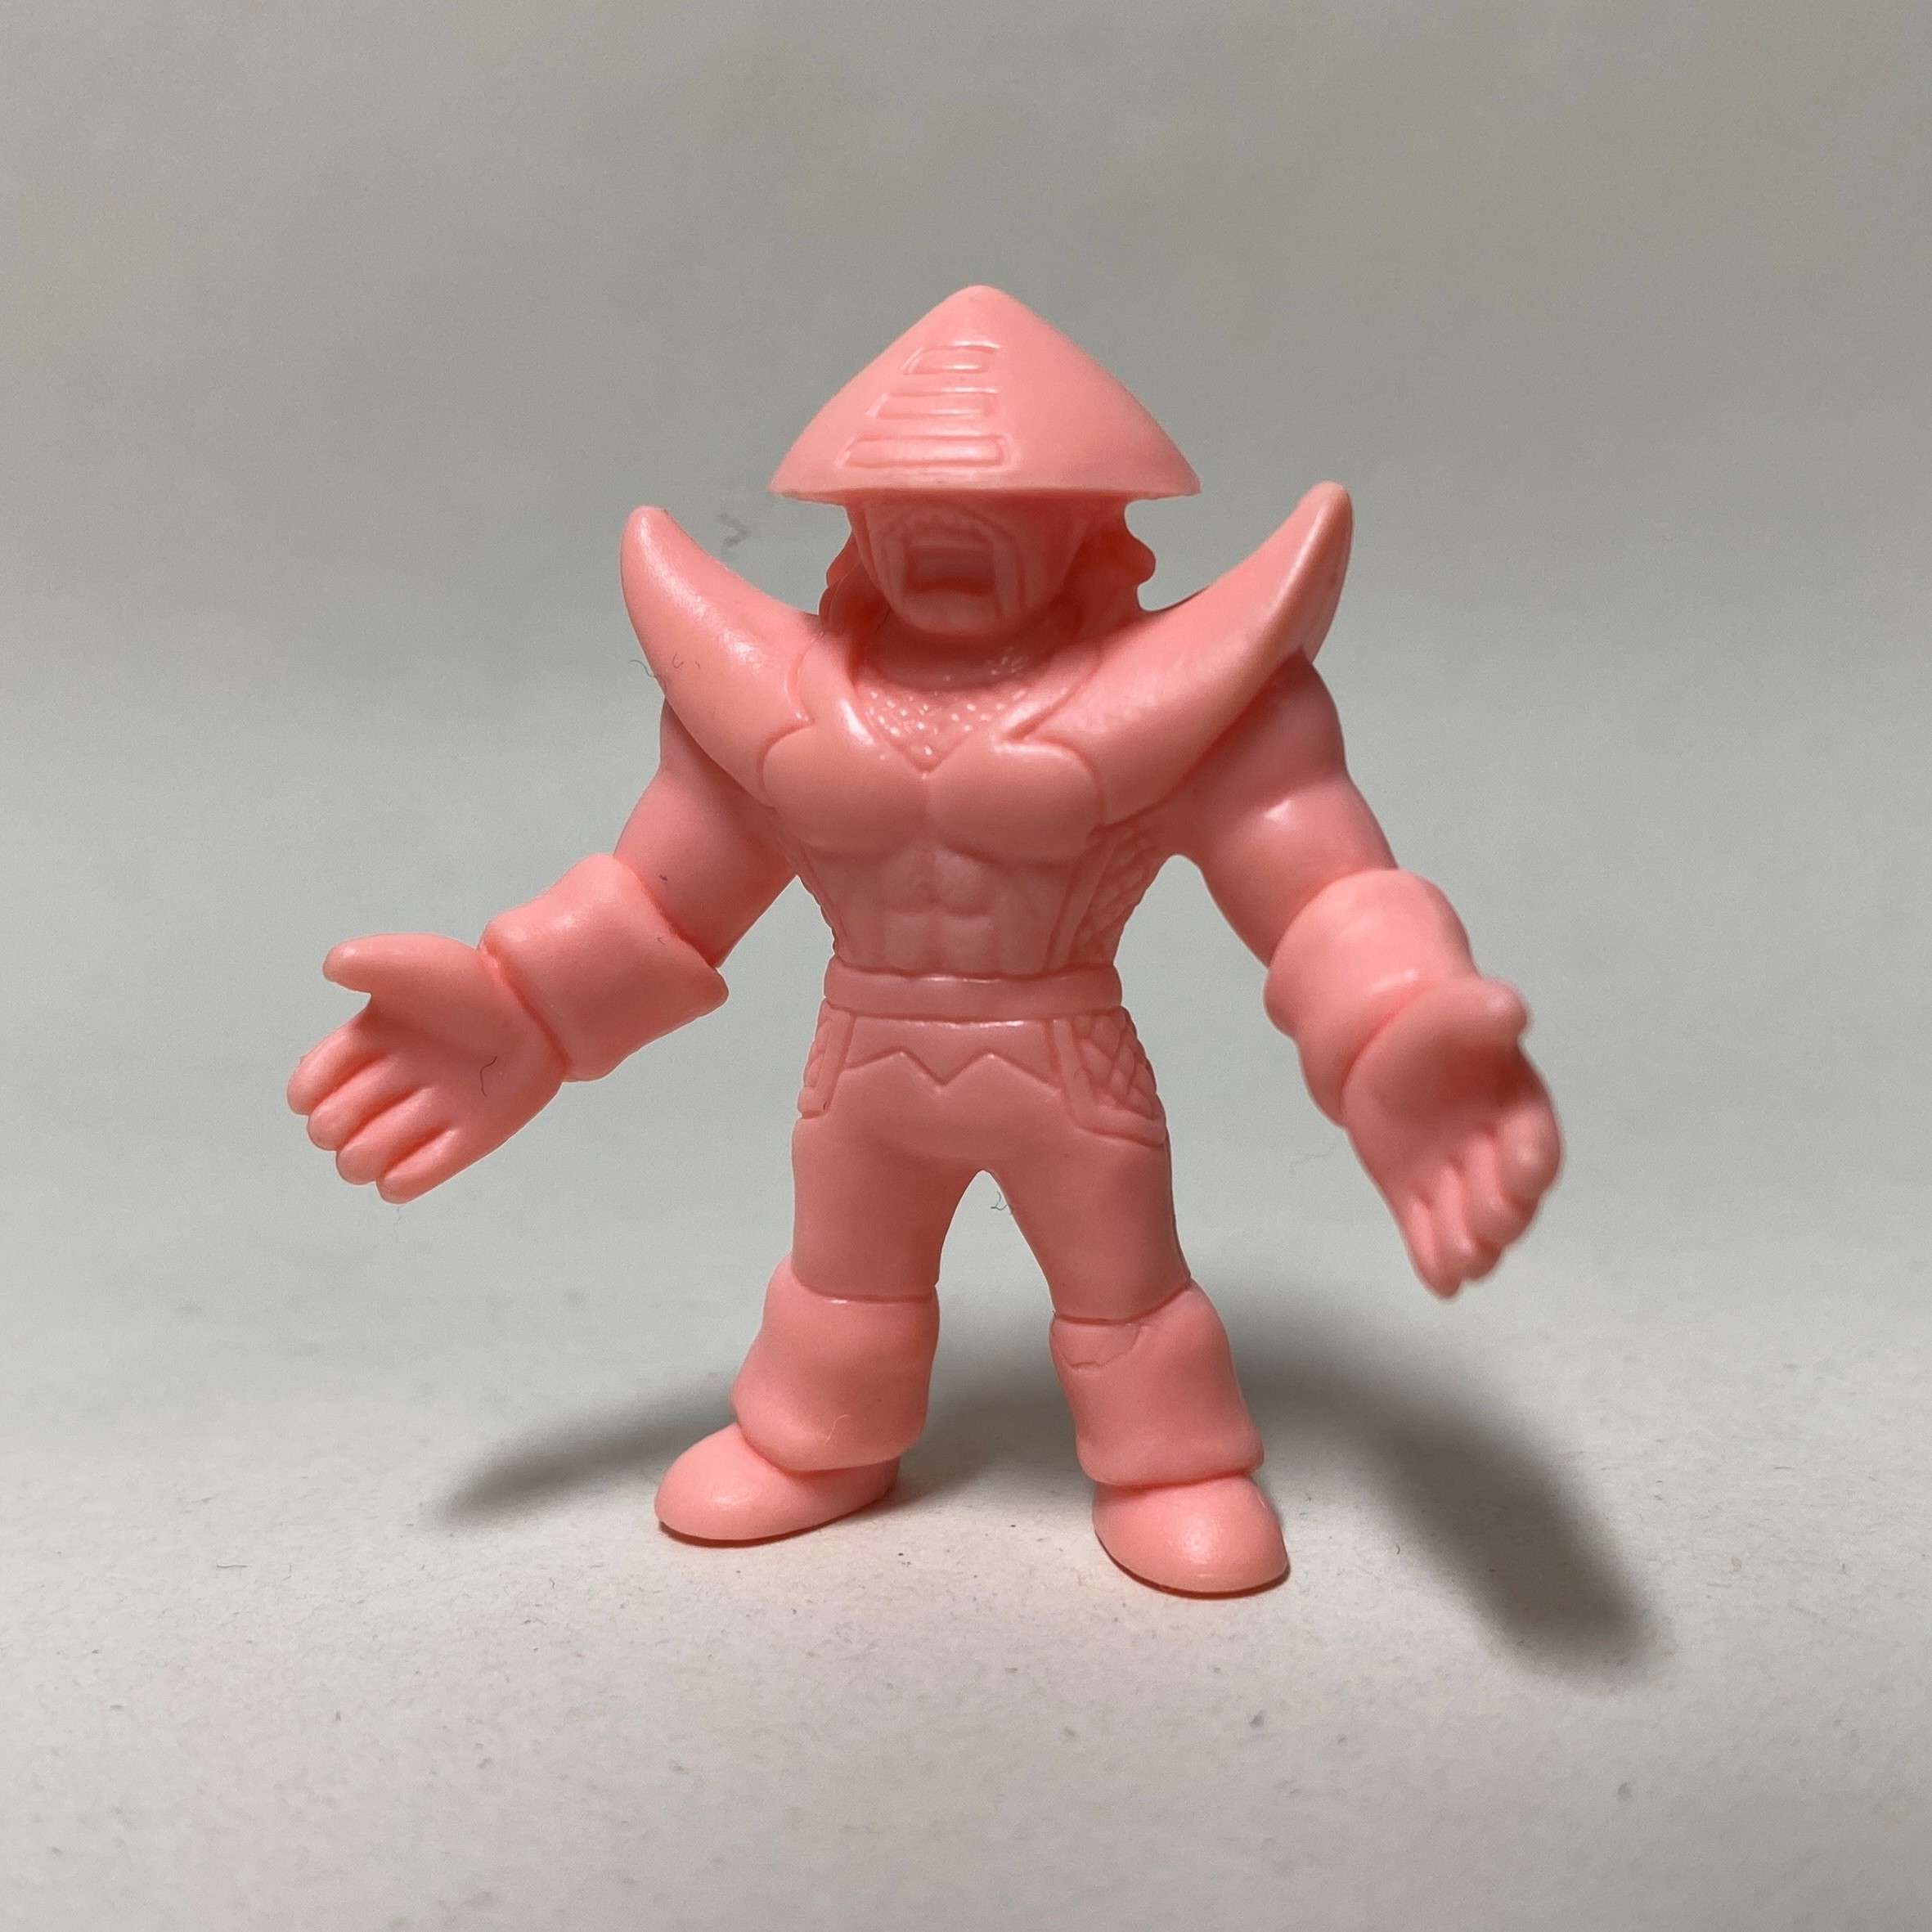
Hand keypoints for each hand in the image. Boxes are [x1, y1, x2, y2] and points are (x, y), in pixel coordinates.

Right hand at [287, 933, 563, 1202]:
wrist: (537, 1009)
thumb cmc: (471, 983)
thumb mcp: (412, 963)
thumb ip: (368, 961)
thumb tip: (331, 967)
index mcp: (365, 1045)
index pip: (308, 1086)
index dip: (308, 1091)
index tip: (324, 1082)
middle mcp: (387, 1085)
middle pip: (329, 1129)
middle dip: (333, 1127)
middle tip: (367, 1103)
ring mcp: (423, 1117)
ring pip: (362, 1161)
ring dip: (363, 1156)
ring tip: (390, 1133)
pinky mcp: (462, 1143)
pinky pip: (412, 1180)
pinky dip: (398, 1182)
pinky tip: (402, 1170)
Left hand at [1340, 976, 1561, 1296]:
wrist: (1386, 1046)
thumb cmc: (1438, 1029)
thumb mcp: (1455, 1012)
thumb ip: (1479, 1015)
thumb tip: (1508, 1009)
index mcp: (1516, 1108)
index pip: (1533, 1140)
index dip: (1532, 1157)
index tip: (1527, 1171)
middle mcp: (1494, 1155)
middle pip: (1506, 1195)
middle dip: (1501, 1214)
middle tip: (1490, 1228)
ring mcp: (1455, 1181)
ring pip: (1469, 1224)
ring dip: (1470, 1248)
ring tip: (1464, 1266)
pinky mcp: (1417, 1198)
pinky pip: (1427, 1233)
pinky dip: (1434, 1260)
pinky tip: (1441, 1285)